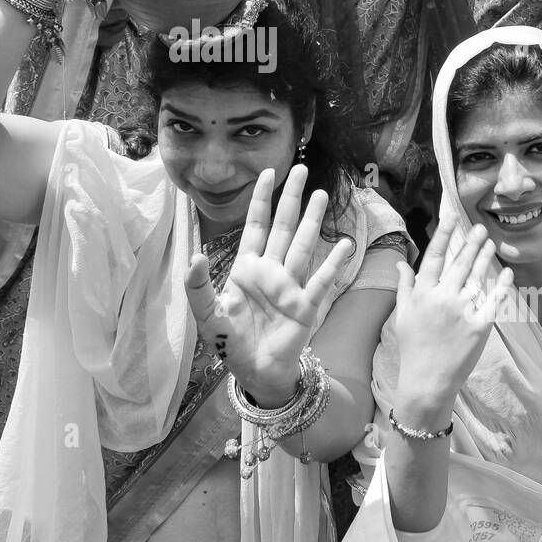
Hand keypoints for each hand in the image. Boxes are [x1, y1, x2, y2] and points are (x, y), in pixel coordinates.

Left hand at [185, 164, 354, 404]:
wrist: (253, 372)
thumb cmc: (229, 342)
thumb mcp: (207, 314)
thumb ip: (198, 285)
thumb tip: (196, 255)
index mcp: (247, 268)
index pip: (256, 225)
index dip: (261, 199)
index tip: (267, 173)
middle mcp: (271, 270)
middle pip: (283, 226)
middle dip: (291, 198)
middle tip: (301, 169)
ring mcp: (290, 286)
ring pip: (302, 245)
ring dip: (312, 221)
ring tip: (321, 195)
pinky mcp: (306, 306)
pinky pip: (321, 280)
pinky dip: (333, 263)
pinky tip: (345, 243)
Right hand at [390, 207, 511, 431]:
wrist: (427, 380)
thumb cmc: (413, 347)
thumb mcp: (402, 314)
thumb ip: (404, 286)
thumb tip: (401, 263)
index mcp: (422, 293)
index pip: (434, 257)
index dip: (443, 235)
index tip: (451, 217)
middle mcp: (442, 298)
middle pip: (459, 263)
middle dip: (470, 242)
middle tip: (480, 227)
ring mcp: (462, 311)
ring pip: (477, 277)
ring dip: (484, 257)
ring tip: (491, 242)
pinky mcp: (480, 326)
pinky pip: (493, 300)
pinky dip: (501, 285)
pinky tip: (506, 272)